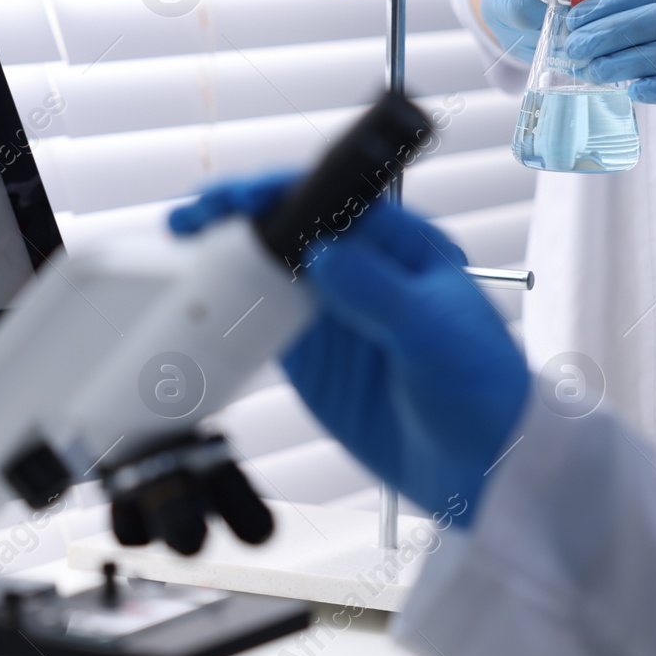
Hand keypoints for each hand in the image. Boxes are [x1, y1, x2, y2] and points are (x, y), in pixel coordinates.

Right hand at [172, 178, 529, 524]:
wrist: (484, 465)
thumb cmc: (483, 387)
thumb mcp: (436, 335)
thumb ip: (379, 294)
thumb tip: (323, 252)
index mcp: (396, 241)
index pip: (325, 196)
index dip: (271, 191)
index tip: (227, 199)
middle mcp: (357, 265)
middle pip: (283, 226)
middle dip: (230, 219)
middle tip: (183, 225)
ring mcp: (330, 310)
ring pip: (263, 270)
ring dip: (219, 263)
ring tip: (171, 266)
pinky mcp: (310, 354)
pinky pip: (257, 324)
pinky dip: (223, 316)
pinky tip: (192, 313)